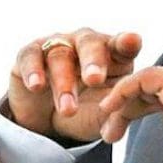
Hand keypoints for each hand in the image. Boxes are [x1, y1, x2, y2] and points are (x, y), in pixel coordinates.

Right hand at [8, 28, 141, 141]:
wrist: (48, 121)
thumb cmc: (86, 110)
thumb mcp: (105, 115)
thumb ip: (118, 112)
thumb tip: (121, 119)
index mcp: (112, 54)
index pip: (122, 45)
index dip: (127, 42)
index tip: (132, 41)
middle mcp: (85, 43)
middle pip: (90, 44)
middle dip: (93, 62)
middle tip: (95, 80)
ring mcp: (57, 45)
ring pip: (60, 56)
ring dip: (64, 83)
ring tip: (68, 109)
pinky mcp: (30, 54)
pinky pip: (30, 56)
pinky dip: (33, 71)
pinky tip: (36, 86)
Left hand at [98, 62, 162, 162]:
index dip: (145, 105)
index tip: (124, 124)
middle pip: (157, 83)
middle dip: (131, 105)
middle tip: (111, 130)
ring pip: (148, 80)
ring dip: (123, 101)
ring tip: (107, 125)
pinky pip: (144, 79)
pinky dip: (124, 91)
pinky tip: (111, 107)